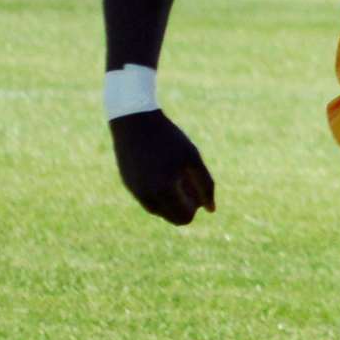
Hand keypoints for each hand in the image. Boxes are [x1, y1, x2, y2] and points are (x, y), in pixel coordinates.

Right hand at [109, 109, 215, 224]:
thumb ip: (205, 185)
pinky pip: (149, 199)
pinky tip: (164, 169)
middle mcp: (146, 197)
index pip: (185, 218)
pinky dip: (159, 192)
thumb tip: (211, 209)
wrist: (134, 121)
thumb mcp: (192, 158)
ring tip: (176, 172)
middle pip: (173, 217)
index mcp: (163, 191)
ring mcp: (135, 192)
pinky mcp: (129, 185)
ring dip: (172, 199)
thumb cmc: (169, 138)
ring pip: (160, 210)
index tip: (196, 185)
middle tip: (188, 179)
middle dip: (184, 204)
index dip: (195, 205)